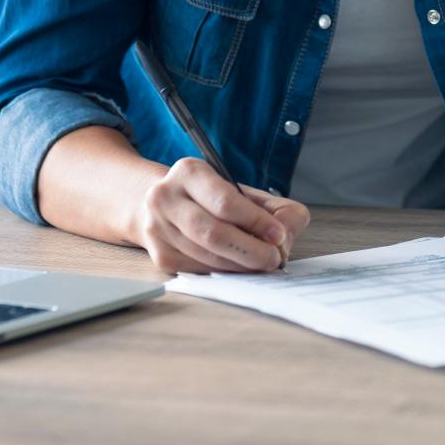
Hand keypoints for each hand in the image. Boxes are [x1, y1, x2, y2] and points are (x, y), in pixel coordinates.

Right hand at [129, 157, 309, 274]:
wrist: (162, 204)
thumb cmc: (211, 197)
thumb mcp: (241, 191)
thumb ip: (274, 207)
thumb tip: (287, 232)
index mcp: (188, 172)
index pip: (225, 202)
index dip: (255, 221)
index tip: (279, 235)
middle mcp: (165, 198)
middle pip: (213, 233)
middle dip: (250, 250)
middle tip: (274, 258)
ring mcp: (157, 229)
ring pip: (206, 257)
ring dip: (241, 266)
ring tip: (262, 264)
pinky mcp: (160, 256)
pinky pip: (200, 271)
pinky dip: (225, 272)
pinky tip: (239, 268)